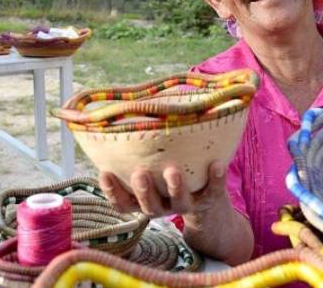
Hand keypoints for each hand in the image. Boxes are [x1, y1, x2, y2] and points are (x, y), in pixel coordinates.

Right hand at [98, 161, 227, 217]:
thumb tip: (118, 116)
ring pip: (179, 202)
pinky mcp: (210, 199)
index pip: (123, 203)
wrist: (205, 203)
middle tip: (140, 174)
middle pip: (150, 206)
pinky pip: (214, 191)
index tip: (105, 173)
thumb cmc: (165, 175)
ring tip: (173, 170)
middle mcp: (162, 207)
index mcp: (143, 201)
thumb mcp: (150, 169)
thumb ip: (136, 153)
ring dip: (176, 188)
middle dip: (144, 191)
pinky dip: (216, 179)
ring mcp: (186, 204)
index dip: (112, 192)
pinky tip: (217, 164)